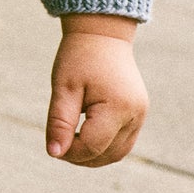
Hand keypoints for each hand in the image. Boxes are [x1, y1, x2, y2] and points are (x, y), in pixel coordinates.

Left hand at [46, 15, 147, 165]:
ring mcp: (140, 115)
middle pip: (107, 155)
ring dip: (94, 156)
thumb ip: (59, 122)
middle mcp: (135, 115)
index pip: (92, 146)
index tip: (53, 145)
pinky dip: (104, 147)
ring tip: (71, 142)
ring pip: (118, 153)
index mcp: (118, 107)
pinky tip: (84, 137)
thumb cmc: (79, 58)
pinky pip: (123, 143)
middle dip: (81, 157)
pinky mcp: (139, 114)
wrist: (102, 34)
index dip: (70, 152)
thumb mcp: (64, 88)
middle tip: (59, 145)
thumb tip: (54, 153)